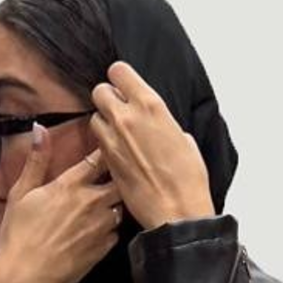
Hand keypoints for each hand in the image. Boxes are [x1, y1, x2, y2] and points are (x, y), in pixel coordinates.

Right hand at [0, 126, 123, 282]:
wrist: (25, 278)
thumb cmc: (19, 238)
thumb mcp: (21, 193)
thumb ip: (36, 160)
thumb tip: (40, 132)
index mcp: (70, 186)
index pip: (99, 157)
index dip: (106, 149)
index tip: (109, 144)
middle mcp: (91, 203)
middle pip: (120, 180)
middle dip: (119, 175)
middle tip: (112, 173)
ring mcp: (101, 226)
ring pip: (121, 204)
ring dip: (115, 201)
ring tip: (102, 202)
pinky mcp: (104, 247)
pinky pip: (117, 230)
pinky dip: (111, 226)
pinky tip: (96, 228)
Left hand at [86, 60, 215, 231]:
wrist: (176, 210)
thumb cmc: (187, 179)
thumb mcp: (184, 140)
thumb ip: (165, 124)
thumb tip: (159, 125)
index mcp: (150, 105)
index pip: (119, 71)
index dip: (120, 78)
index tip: (124, 85)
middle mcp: (127, 117)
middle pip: (100, 90)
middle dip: (108, 98)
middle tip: (119, 109)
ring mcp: (113, 139)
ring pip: (95, 116)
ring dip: (104, 121)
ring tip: (119, 134)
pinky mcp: (106, 160)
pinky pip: (97, 141)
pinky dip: (105, 142)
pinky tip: (119, 152)